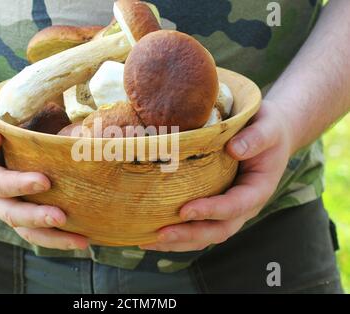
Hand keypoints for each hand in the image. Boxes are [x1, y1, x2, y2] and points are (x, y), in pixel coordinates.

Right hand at [0, 98, 87, 249]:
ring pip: (28, 230)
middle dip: (37, 218)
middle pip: (13, 215)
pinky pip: (39, 228)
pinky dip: (59, 235)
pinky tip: (84, 237)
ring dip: (54, 238)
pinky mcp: (23, 208)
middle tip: (62, 218)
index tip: (44, 181)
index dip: (19, 185)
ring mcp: (8, 207)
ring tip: (82, 241)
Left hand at [140, 101, 293, 251]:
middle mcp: (244, 206)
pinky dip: (177, 234)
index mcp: (258, 189)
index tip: (185, 210)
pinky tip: (151, 233)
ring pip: (206, 235)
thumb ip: (256, 138)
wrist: (270, 133)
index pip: (235, 206)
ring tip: (148, 241)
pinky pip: (197, 226)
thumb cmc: (268, 127)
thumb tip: (234, 149)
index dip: (211, 211)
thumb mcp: (268, 126)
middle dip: (189, 235)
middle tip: (160, 234)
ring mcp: (229, 210)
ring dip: (178, 242)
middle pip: (218, 230)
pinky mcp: (215, 206)